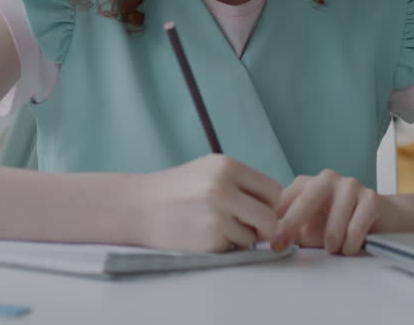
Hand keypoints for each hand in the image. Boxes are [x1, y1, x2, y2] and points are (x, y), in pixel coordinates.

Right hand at [130, 155, 281, 251]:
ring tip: (217, 228)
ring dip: (242, 238)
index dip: (268, 204)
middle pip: (270, 216)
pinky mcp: (209, 238)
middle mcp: (223, 187)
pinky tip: (205, 236)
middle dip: (263, 226)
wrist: (137, 208)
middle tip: (246, 227)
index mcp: (226, 166)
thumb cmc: (175, 191)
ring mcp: (216, 213)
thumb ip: (240, 183)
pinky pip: (236, 248)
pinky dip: (226, 246)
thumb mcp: (208, 172)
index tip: (253, 209)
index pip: (272, 189)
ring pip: (255, 235)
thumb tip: (276, 204)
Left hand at [271, 169, 384, 254]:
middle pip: (305, 202)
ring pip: (333, 226)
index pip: (284, 201)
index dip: (275, 223)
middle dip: (291, 226)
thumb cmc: (337, 225)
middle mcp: (326, 179)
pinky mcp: (371, 198)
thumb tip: (262, 241)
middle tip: (282, 245)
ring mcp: (350, 185)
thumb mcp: (308, 229)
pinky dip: (350, 245)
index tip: (270, 243)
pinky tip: (350, 247)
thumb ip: (288, 231)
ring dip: (331, 245)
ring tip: (334, 249)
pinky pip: (355, 229)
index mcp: (306, 184)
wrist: (380, 218)